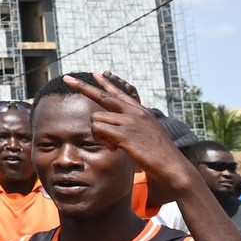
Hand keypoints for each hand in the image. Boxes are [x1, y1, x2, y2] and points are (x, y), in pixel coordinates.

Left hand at [65, 74, 198, 198]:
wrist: (173, 167)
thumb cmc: (160, 156)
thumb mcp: (148, 135)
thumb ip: (133, 127)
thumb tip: (117, 128)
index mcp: (141, 112)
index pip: (120, 93)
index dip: (106, 83)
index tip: (96, 73)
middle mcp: (135, 112)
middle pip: (102, 95)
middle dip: (82, 87)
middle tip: (67, 79)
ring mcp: (129, 121)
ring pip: (96, 118)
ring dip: (99, 134)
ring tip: (113, 145)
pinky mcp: (124, 132)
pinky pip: (99, 129)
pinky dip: (102, 140)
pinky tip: (114, 149)